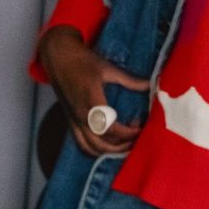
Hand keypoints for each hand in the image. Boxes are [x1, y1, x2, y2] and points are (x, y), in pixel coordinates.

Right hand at [38, 26, 148, 157]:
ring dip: (110, 151)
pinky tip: (109, 144)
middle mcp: (81, 115)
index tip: (139, 126)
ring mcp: (74, 120)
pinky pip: (81, 143)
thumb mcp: (108, 68)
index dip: (127, 133)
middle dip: (122, 145)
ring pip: (91, 147)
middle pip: (102, 143)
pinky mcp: (71, 121)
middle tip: (136, 137)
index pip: (110, 128)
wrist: (58, 58)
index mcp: (91, 101)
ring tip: (125, 143)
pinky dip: (96, 149)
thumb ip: (129, 80)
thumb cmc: (82, 61)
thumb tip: (150, 85)